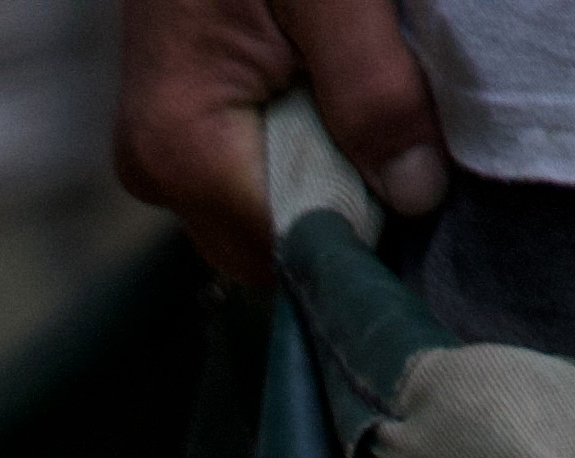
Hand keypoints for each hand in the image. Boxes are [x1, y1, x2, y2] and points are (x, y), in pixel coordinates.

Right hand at [113, 0, 447, 288]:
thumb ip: (372, 92)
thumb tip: (416, 194)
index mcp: (181, 148)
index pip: (286, 249)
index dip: (360, 228)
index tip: (418, 182)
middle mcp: (156, 172)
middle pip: (270, 245)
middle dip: (342, 204)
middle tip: (394, 131)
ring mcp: (160, 154)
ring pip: (266, 211)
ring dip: (328, 172)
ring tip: (357, 97)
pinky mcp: (178, 127)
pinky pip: (254, 171)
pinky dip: (306, 144)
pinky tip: (329, 91)